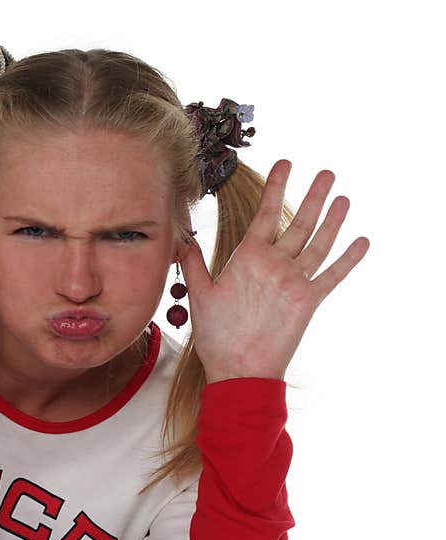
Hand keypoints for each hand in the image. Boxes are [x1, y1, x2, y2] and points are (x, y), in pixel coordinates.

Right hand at [177, 159, 369, 383]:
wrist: (242, 369)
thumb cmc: (217, 334)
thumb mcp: (199, 294)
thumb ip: (194, 263)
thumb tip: (183, 240)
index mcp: (248, 257)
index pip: (266, 213)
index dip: (277, 186)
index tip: (286, 163)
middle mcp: (276, 264)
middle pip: (301, 222)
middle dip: (315, 194)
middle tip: (327, 173)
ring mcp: (297, 281)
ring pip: (321, 242)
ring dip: (334, 218)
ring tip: (343, 197)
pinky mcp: (310, 301)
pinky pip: (334, 275)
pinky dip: (350, 258)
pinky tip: (361, 242)